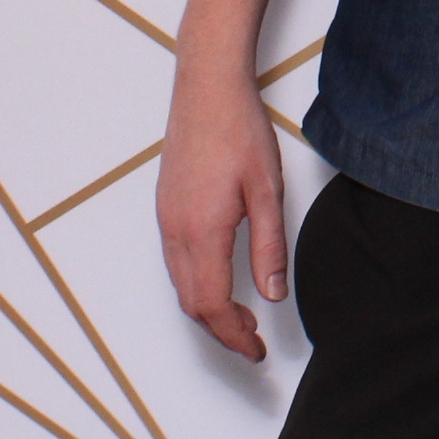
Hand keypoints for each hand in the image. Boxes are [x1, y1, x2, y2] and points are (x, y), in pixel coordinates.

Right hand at [156, 71, 288, 360]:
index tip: (255, 350)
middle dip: (220, 330)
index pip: (213, 305)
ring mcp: (166, 219)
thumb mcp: (267, 191)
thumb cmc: (239, 131)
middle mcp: (176, 231)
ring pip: (181, 284)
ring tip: (241, 316)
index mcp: (202, 232)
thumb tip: (272, 294)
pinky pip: (175, 262)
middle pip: (192, 303)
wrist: (207, 88)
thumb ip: (269, 247)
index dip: (234, 336)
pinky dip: (196, 283)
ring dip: (207, 308)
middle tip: (251, 341)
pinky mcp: (166, 207)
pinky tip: (220, 278)